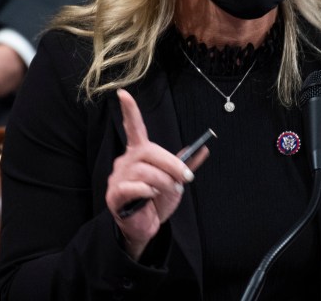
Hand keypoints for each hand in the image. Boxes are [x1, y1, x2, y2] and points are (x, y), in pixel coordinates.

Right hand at [106, 89, 208, 259]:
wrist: (147, 227)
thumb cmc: (158, 200)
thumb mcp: (176, 180)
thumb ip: (186, 164)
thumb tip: (205, 148)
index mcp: (139, 153)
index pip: (134, 128)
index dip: (129, 111)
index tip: (122, 93)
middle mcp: (126, 161)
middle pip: (149, 152)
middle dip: (171, 165)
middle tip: (184, 179)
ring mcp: (118, 177)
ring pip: (144, 171)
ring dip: (163, 182)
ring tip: (165, 191)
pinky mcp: (115, 195)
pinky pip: (133, 186)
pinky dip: (147, 191)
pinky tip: (150, 196)